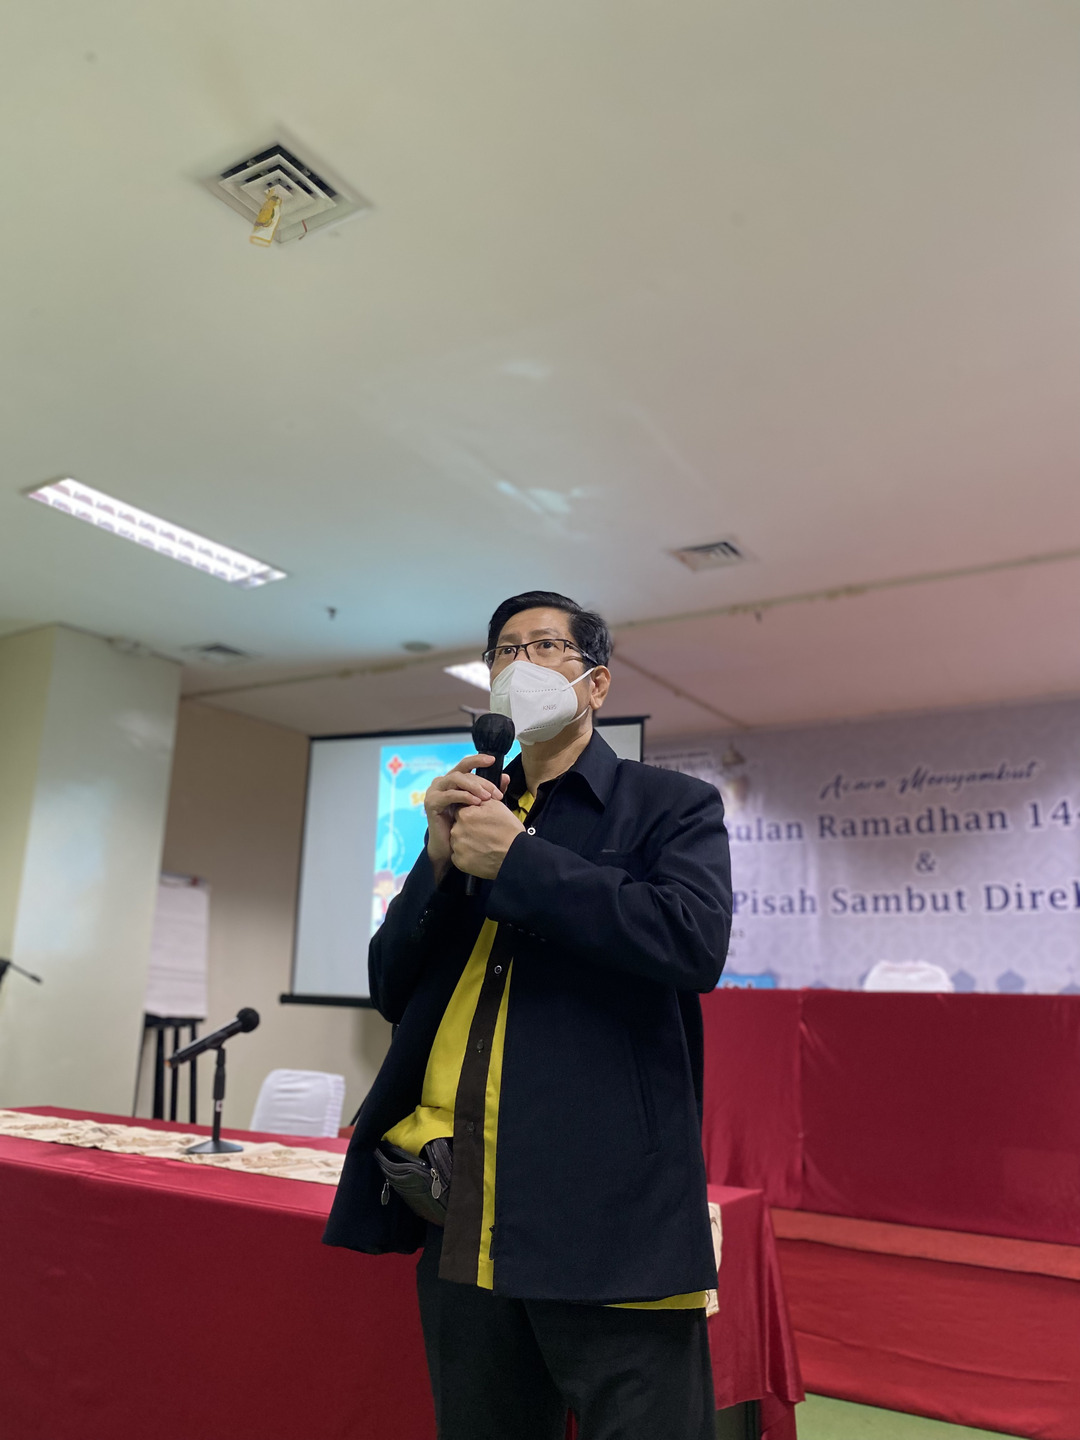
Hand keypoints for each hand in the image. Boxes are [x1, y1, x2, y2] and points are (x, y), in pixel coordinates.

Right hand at [425, 755, 510, 881]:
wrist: (448, 846)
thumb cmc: (463, 824)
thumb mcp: (478, 805)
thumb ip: (490, 791)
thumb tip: (505, 777)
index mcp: (452, 780)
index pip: (465, 765)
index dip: (478, 760)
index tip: (493, 760)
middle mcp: (441, 782)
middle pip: (462, 772)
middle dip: (481, 781)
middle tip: (496, 793)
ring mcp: (434, 791)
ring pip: (455, 779)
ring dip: (473, 786)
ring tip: (487, 797)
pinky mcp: (431, 803)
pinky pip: (449, 795)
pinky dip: (464, 796)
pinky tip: (475, 802)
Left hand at [450, 798, 525, 879]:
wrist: (516, 854)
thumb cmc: (509, 830)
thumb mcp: (497, 806)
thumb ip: (479, 800)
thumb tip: (473, 798)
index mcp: (464, 815)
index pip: (460, 812)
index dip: (471, 816)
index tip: (479, 821)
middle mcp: (457, 831)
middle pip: (457, 826)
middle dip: (467, 829)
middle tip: (482, 833)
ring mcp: (458, 848)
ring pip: (458, 841)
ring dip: (466, 842)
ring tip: (482, 844)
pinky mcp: (460, 862)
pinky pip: (459, 856)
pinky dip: (467, 855)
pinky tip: (479, 853)